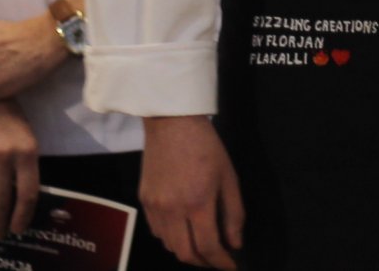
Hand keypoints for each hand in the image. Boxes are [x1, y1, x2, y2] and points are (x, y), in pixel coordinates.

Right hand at [141, 116, 243, 268]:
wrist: (171, 122)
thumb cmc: (206, 146)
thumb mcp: (228, 177)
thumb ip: (234, 213)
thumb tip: (235, 243)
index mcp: (197, 203)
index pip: (208, 247)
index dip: (222, 263)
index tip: (232, 267)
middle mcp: (172, 210)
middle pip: (185, 254)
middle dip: (204, 263)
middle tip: (217, 260)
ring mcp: (155, 207)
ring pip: (170, 245)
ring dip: (187, 251)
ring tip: (202, 245)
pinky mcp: (143, 200)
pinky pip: (157, 231)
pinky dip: (171, 238)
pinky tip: (182, 229)